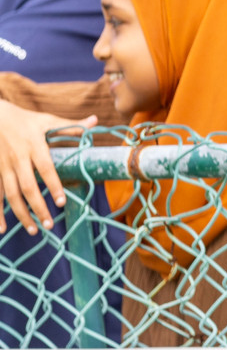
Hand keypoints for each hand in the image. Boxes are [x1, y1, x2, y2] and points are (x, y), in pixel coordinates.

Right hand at [0, 100, 96, 235]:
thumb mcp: (46, 120)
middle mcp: (18, 158)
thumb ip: (70, 126)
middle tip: (50, 225)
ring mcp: (3, 166)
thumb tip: (95, 121)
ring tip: (34, 230)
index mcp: (34, 145)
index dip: (53, 186)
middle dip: (38, 208)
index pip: (46, 168)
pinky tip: (2, 228)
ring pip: (11, 195)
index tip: (62, 202)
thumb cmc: (24, 119)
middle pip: (28, 187)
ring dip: (21, 214)